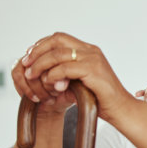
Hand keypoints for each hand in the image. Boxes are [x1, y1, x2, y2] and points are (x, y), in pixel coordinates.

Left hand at [16, 32, 131, 121]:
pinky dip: (53, 75)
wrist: (120, 109)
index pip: (59, 38)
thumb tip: (43, 72)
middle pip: (57, 40)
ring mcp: (93, 59)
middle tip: (26, 64)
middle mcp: (91, 51)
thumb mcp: (80, 81)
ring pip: (58, 53)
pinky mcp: (93, 70)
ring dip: (40, 64)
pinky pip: (65, 68)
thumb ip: (65, 73)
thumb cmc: (101, 99)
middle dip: (37, 51)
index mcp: (89, 51)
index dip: (41, 45)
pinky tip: (49, 84)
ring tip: (32, 76)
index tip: (29, 58)